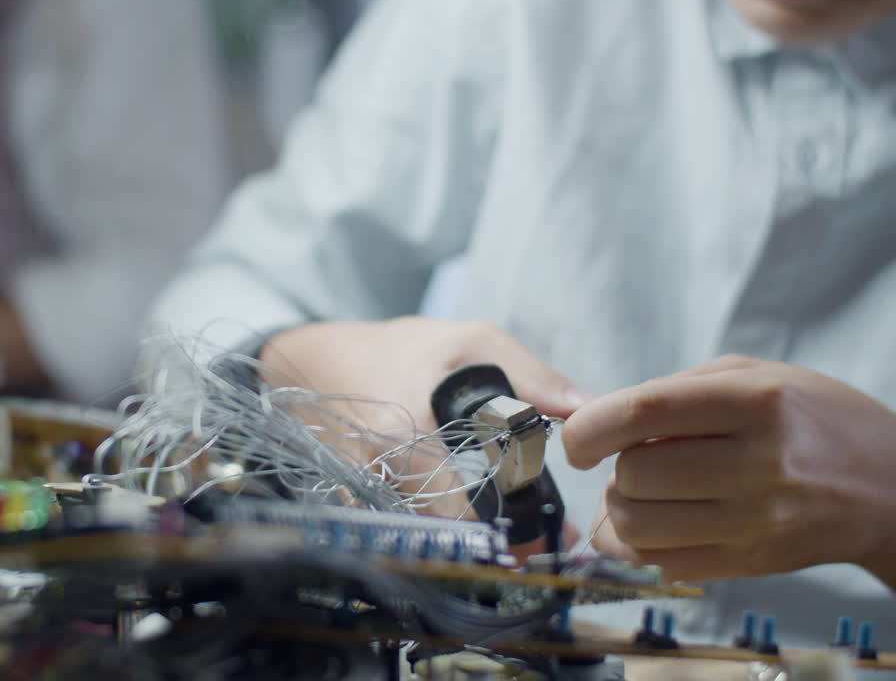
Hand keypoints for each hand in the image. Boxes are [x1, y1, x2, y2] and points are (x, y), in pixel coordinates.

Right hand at [260, 317, 591, 531]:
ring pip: (422, 538)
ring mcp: (358, 492)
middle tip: (538, 553)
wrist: (312, 357)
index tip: (552, 541)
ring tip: (515, 547)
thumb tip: (583, 408)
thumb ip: (529, 374)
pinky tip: (465, 534)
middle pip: (440, 534)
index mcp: (404, 431)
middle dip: (492, 550)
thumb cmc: (395, 348)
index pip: (455, 506)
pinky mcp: (351, 501)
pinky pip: (400, 531)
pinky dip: (434, 535)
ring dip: (466, 547)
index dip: (506, 532)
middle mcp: (375, 471)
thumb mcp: (468, 341)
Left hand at [562, 355, 895, 609]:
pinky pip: (661, 563)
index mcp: (758, 402)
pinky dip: (639, 545)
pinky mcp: (750, 563)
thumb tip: (597, 417)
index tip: (577, 437)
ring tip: (647, 489)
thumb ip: (677, 389)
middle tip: (636, 457)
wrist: (893, 490)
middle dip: (616, 464)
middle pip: (635, 472)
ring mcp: (756, 522)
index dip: (592, 425)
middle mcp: (759, 464)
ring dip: (621, 506)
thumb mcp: (758, 375)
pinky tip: (654, 523)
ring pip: (638, 524)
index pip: (646, 411)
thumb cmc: (817, 420)